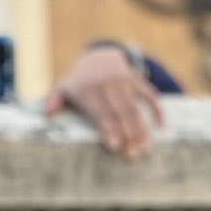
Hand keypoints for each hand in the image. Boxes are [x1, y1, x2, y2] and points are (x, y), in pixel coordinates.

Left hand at [45, 45, 165, 159]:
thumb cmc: (78, 81)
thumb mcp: (63, 87)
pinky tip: (162, 126)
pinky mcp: (137, 81)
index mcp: (89, 91)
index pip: (100, 113)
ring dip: (142, 129)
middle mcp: (108, 86)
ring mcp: (124, 83)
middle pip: (120, 113)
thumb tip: (48, 113)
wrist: (99, 55)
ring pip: (135, 108)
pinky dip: (157, 109)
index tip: (114, 146)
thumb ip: (54, 99)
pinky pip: (150, 94)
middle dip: (128, 134)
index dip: (108, 130)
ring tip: (146, 148)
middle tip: (132, 155)